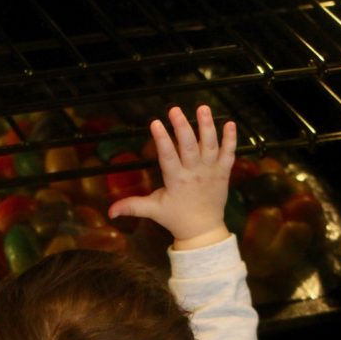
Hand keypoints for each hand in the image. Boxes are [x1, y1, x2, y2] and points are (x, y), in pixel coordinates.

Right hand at [108, 105, 236, 250]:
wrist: (203, 230)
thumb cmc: (176, 218)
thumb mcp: (153, 211)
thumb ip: (132, 207)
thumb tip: (110, 212)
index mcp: (176, 181)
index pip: (167, 157)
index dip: (162, 140)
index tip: (155, 123)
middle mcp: (194, 173)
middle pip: (188, 147)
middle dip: (182, 127)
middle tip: (175, 110)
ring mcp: (210, 172)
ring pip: (209, 146)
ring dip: (207, 127)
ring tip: (203, 108)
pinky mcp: (223, 173)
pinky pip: (229, 154)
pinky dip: (231, 140)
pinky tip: (230, 123)